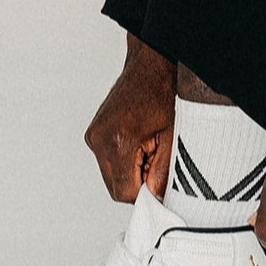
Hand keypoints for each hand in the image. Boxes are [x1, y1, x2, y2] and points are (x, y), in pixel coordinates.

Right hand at [85, 35, 174, 201]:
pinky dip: (124, 162)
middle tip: (157, 164)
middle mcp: (99, 139)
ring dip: (131, 173)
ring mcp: (93, 136)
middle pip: (115, 188)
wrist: (150, 66)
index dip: (146, 195)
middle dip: (138, 184)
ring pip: (111, 177)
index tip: (160, 185)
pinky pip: (108, 163)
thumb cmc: (163, 94)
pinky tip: (140, 144)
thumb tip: (157, 199)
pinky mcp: (94, 134)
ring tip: (150, 150)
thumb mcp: (171, 138)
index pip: (125, 192)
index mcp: (117, 141)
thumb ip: (162, 173)